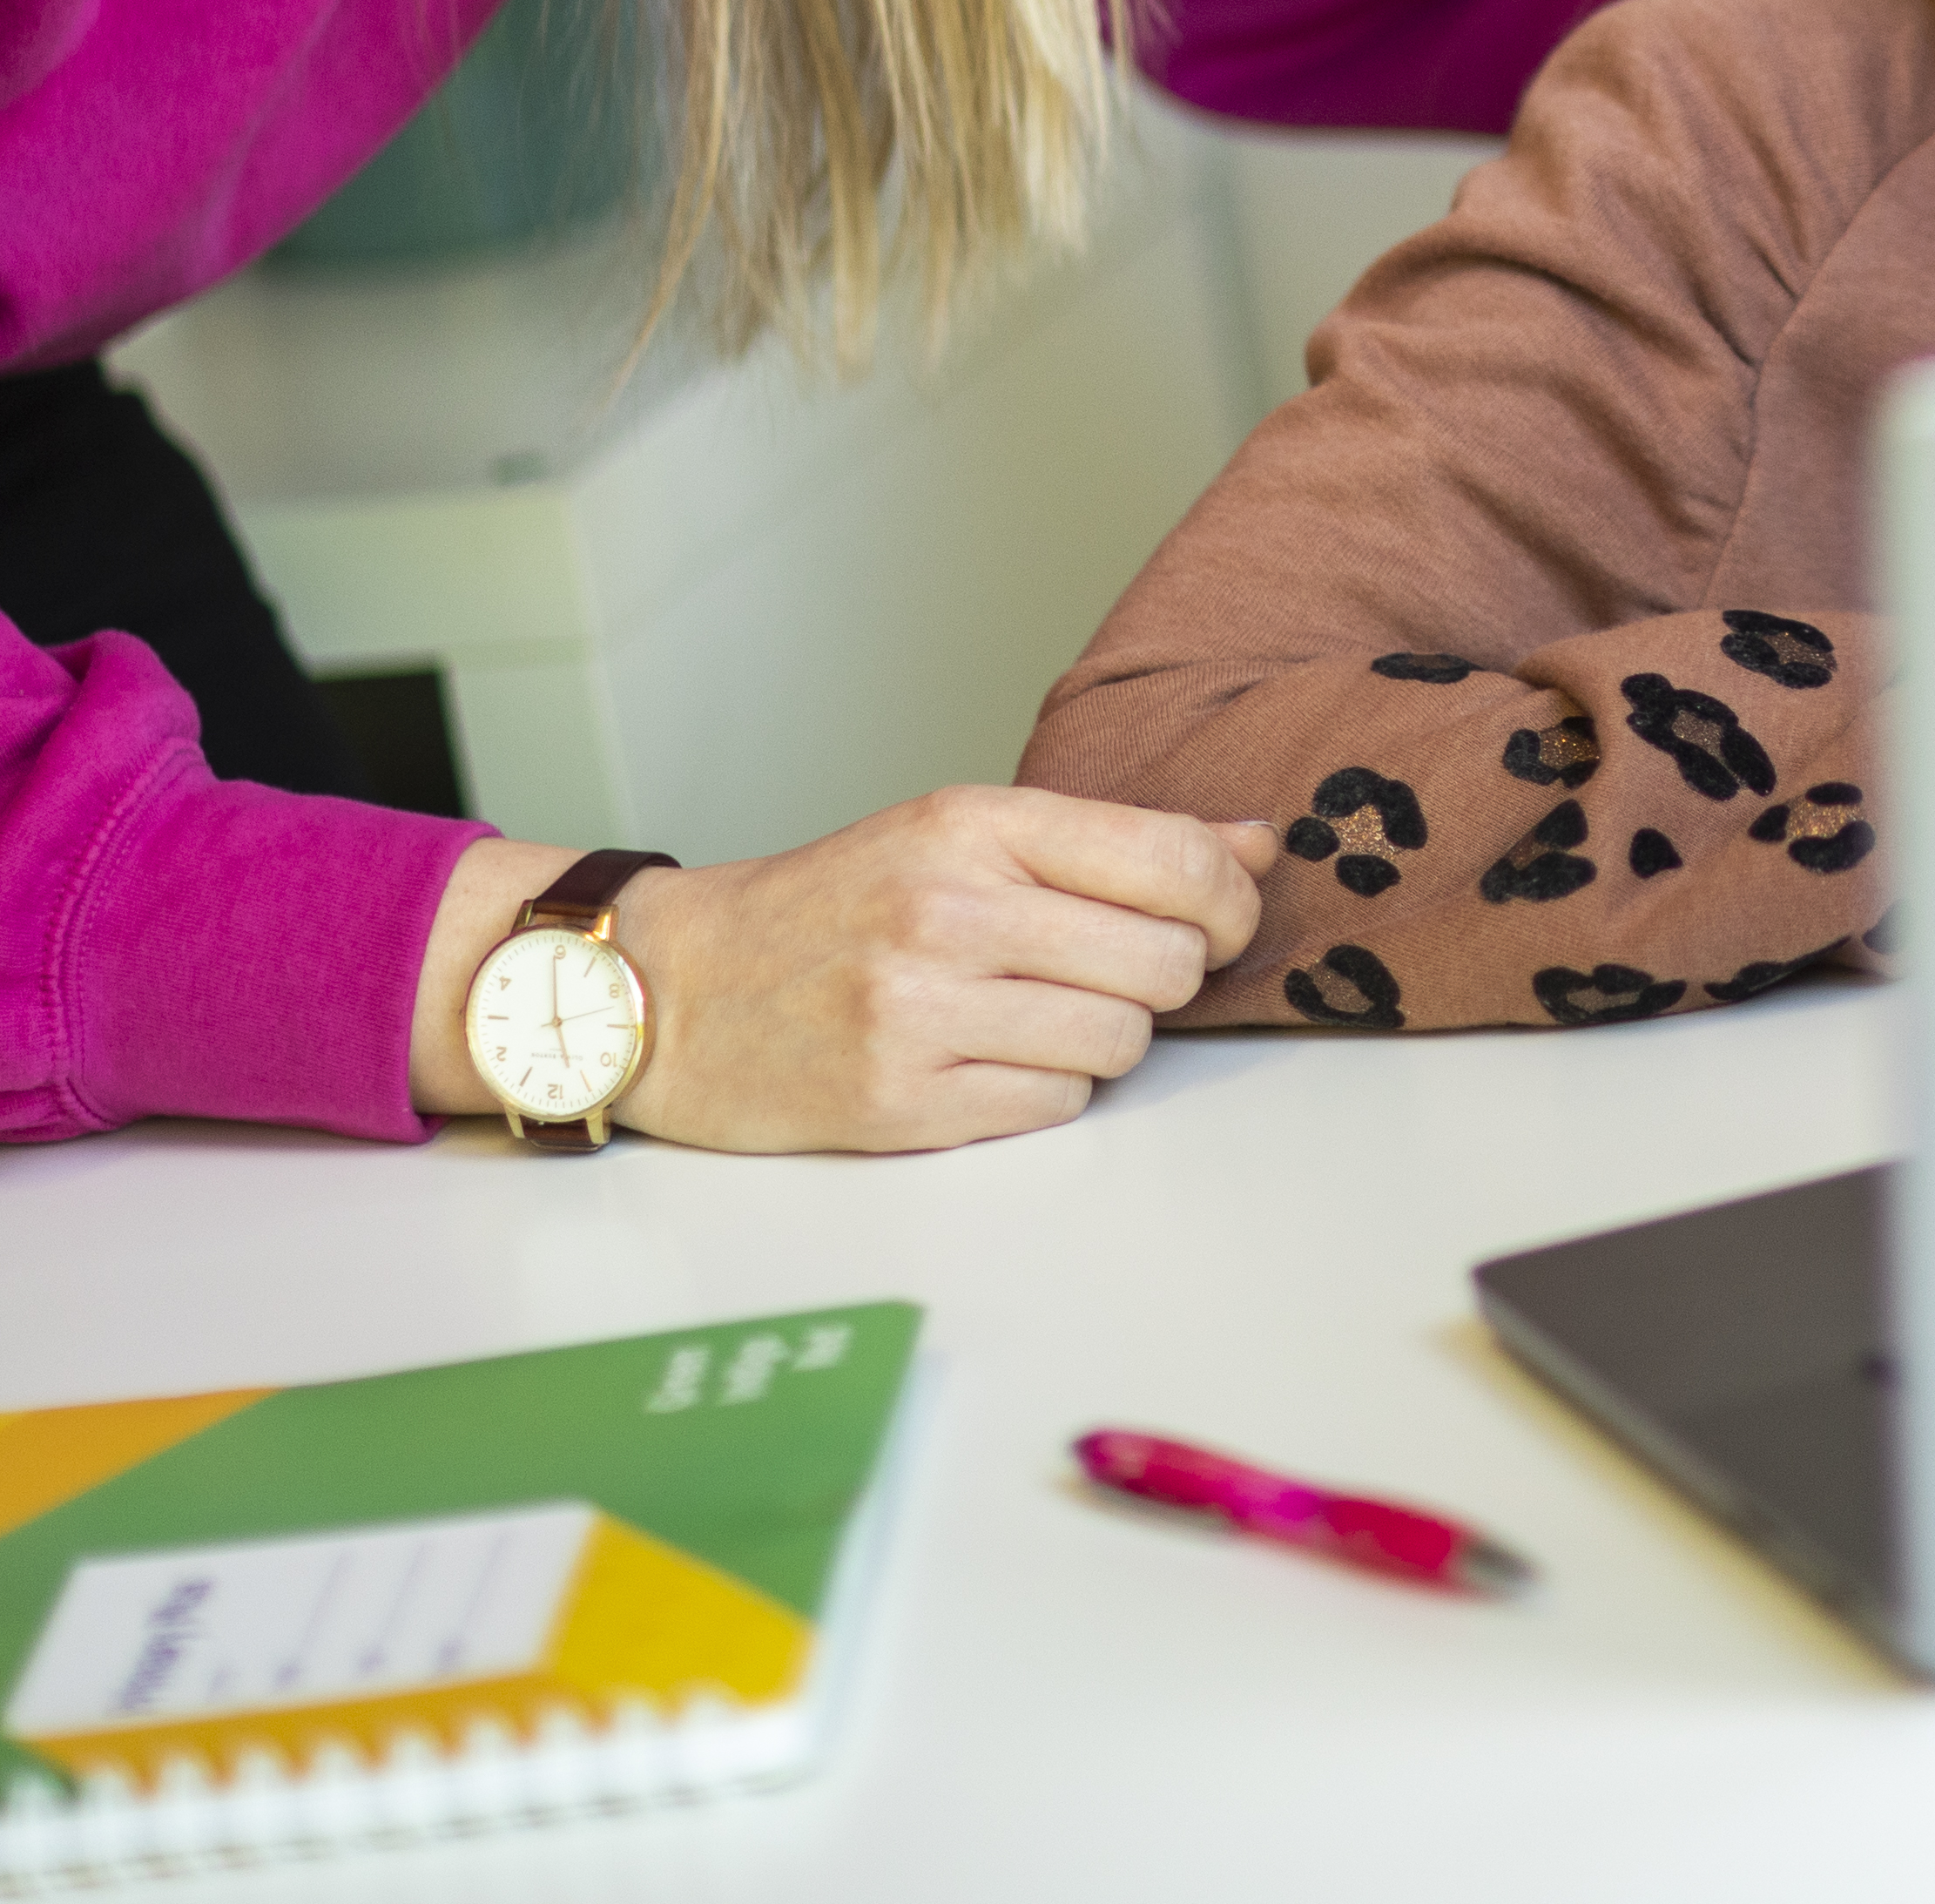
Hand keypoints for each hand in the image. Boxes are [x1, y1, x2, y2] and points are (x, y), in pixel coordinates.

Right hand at [408, 793, 1277, 1151]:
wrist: (674, 990)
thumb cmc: (831, 906)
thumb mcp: (958, 834)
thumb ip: (1113, 841)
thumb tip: (1260, 844)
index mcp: (971, 824)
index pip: (1177, 862)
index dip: (1231, 901)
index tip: (1223, 918)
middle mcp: (949, 911)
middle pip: (1166, 962)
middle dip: (1163, 975)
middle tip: (1107, 971)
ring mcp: (922, 1013)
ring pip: (1120, 1045)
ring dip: (1103, 1039)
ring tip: (1034, 1015)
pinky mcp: (902, 1105)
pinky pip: (1055, 1110)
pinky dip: (1045, 1093)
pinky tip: (988, 1063)